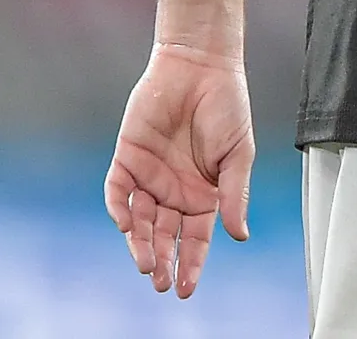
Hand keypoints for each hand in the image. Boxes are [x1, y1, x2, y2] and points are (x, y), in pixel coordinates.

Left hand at [104, 42, 254, 297]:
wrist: (200, 66)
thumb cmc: (227, 106)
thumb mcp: (239, 155)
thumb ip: (234, 195)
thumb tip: (239, 236)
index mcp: (204, 194)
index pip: (195, 238)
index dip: (191, 263)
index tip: (185, 288)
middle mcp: (174, 191)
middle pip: (165, 236)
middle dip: (163, 262)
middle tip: (161, 284)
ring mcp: (149, 177)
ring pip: (140, 222)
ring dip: (141, 244)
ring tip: (146, 265)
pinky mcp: (126, 159)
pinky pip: (117, 192)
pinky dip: (120, 209)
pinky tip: (128, 224)